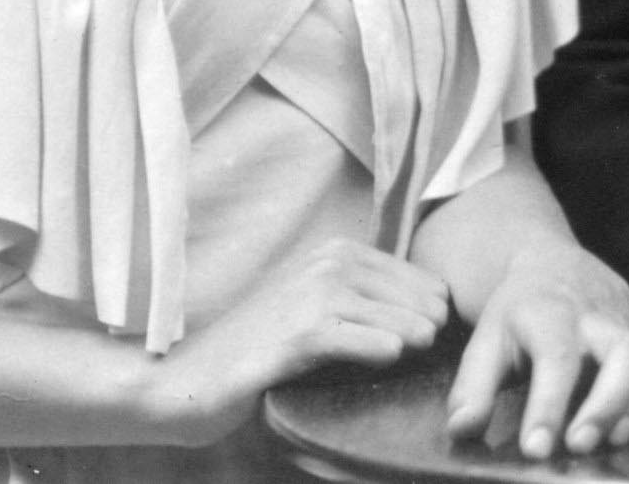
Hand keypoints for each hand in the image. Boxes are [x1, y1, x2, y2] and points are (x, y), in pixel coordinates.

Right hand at [139, 239, 450, 444]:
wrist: (190, 376)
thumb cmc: (262, 346)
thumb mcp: (319, 306)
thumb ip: (370, 298)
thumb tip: (438, 308)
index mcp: (340, 251)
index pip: (426, 282)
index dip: (433, 314)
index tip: (422, 340)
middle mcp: (331, 262)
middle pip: (423, 302)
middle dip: (429, 332)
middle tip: (417, 357)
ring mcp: (316, 294)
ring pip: (405, 323)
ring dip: (410, 347)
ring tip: (398, 362)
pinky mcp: (305, 334)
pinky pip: (374, 344)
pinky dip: (383, 355)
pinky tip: (379, 361)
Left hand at [440, 235, 628, 459]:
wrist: (552, 266)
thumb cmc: (517, 314)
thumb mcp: (484, 341)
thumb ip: (471, 389)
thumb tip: (463, 429)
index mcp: (551, 314)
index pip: (557, 357)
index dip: (548, 405)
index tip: (536, 449)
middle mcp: (600, 319)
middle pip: (625, 352)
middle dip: (609, 403)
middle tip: (582, 445)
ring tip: (621, 437)